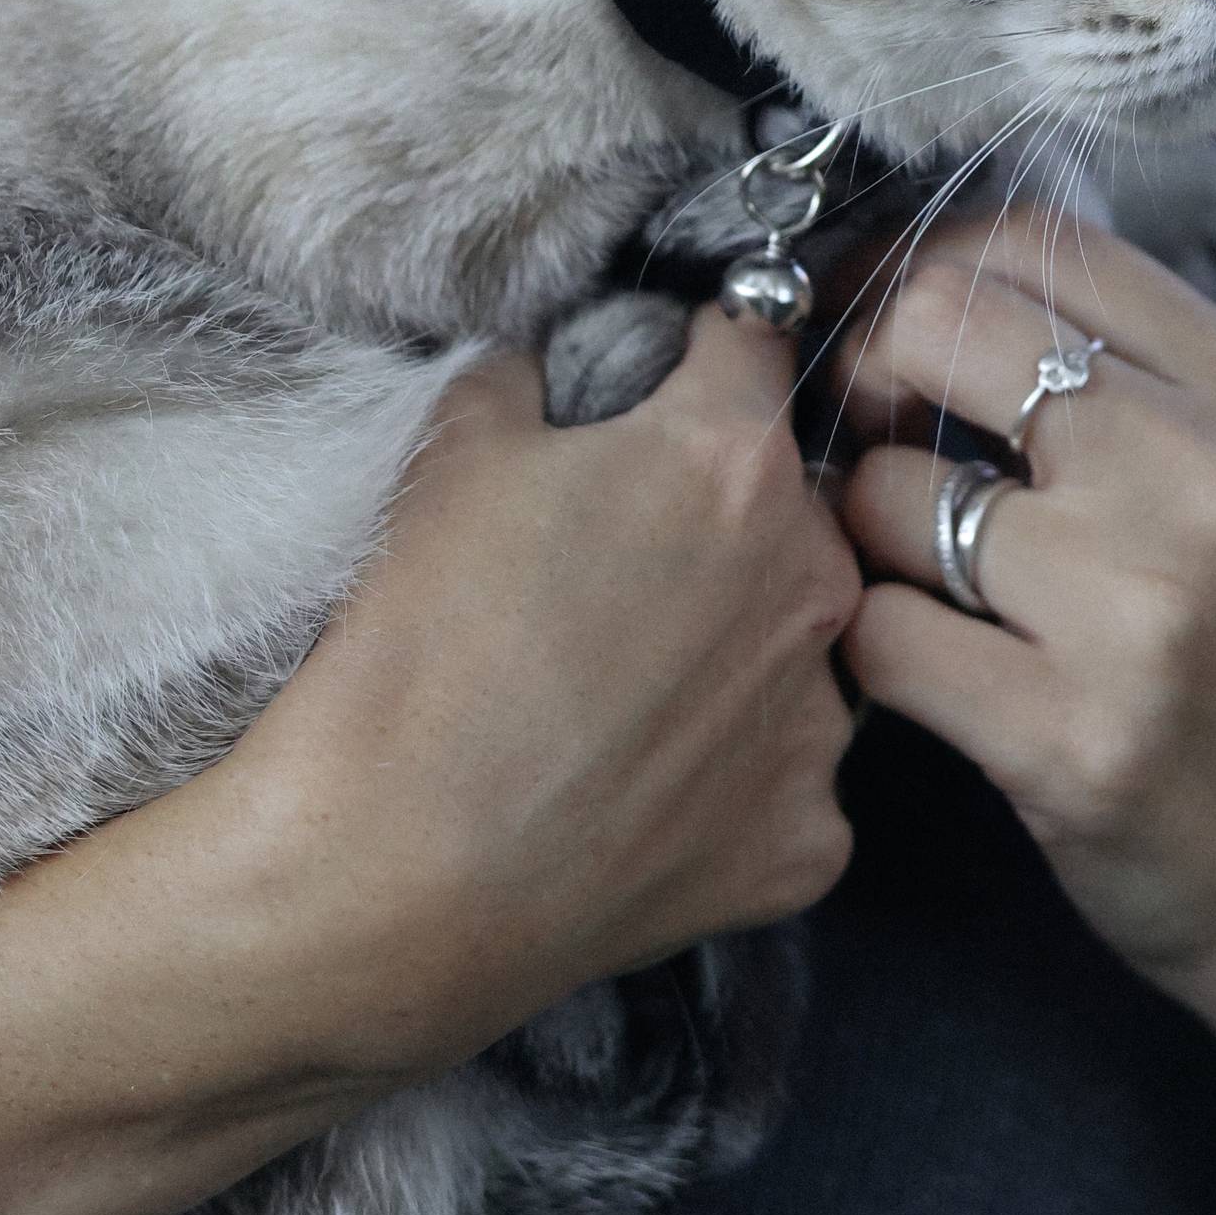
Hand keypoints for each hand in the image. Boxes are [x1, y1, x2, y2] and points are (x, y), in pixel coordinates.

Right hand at [211, 307, 860, 1092]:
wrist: (394, 869)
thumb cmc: (424, 645)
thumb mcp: (454, 453)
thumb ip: (528, 380)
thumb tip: (548, 372)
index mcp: (737, 460)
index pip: (756, 345)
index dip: (703, 352)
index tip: (672, 375)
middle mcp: (815, 580)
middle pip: (788, 508)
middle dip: (720, 518)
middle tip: (617, 567)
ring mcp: (821, 722)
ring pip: (795, 646)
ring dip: (735, 649)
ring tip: (622, 693)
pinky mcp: (807, 841)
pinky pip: (784, 779)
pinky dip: (728, 778)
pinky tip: (638, 791)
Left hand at [832, 208, 1215, 1073]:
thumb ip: (1130, 372)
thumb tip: (934, 280)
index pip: (1034, 241)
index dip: (921, 266)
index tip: (887, 325)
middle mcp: (1209, 482)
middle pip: (941, 327)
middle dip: (868, 375)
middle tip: (869, 438)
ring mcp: (1141, 614)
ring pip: (886, 491)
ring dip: (864, 534)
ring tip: (915, 575)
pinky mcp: (1069, 740)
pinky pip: (878, 634)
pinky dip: (870, 648)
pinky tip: (924, 669)